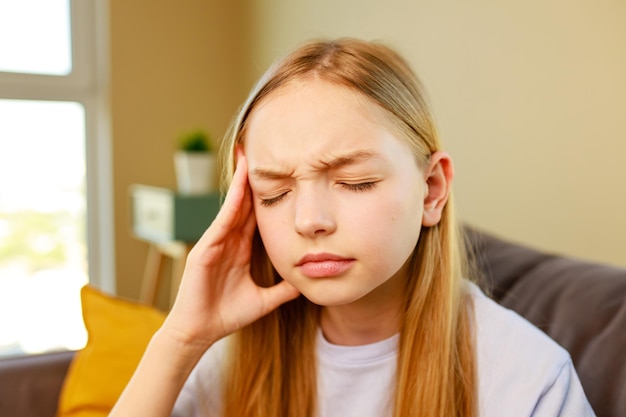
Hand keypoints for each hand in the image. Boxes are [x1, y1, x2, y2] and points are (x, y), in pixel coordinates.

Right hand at [161, 150, 299, 351]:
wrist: (200, 332)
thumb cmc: (226, 315)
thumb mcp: (263, 300)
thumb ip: (282, 290)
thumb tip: (306, 283)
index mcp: (239, 249)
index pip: (254, 216)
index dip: (266, 196)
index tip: (279, 175)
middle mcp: (227, 241)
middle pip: (243, 204)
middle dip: (251, 180)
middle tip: (261, 152)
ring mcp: (214, 243)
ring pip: (231, 207)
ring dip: (241, 183)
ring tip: (249, 158)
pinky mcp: (203, 250)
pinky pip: (221, 222)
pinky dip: (231, 204)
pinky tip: (241, 188)